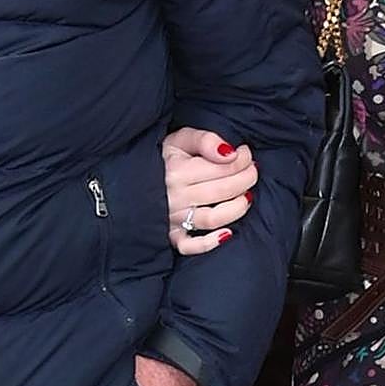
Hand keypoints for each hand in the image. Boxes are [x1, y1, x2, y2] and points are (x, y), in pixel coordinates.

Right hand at [163, 127, 256, 254]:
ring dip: (237, 208)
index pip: (221, 167)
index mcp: (178, 170)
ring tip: (246, 196)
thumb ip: (205, 140)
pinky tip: (227, 234)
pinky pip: (189, 246)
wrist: (131, 178)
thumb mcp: (180, 139)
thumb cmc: (162, 157)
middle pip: (222, 191)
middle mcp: (176, 196)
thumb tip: (230, 153)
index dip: (242, 160)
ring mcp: (173, 218)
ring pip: (213, 218)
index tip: (246, 153)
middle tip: (253, 171)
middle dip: (246, 179)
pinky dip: (210, 243)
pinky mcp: (170, 234)